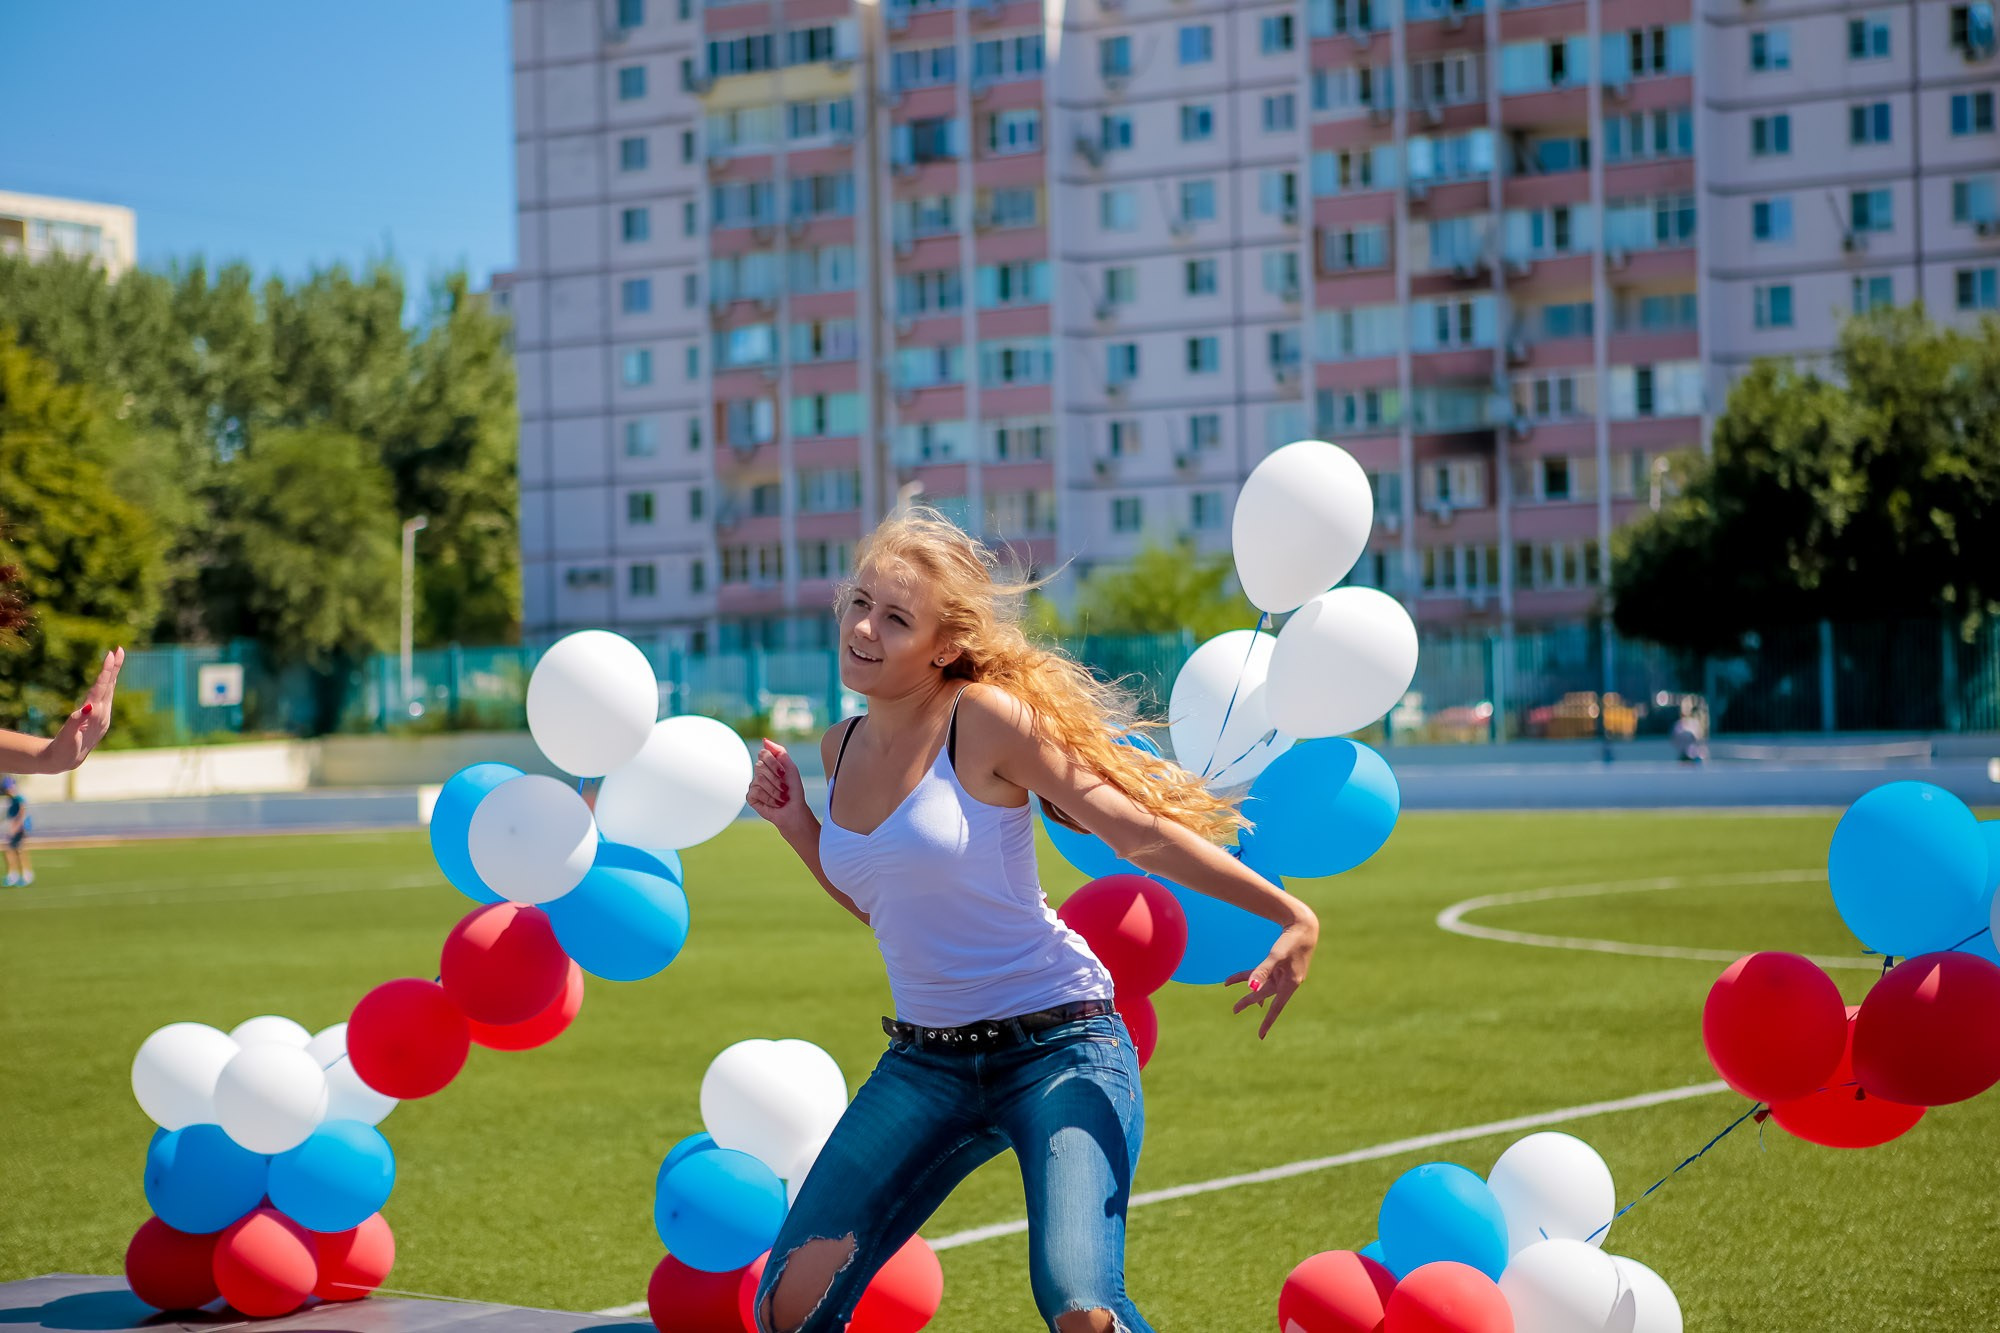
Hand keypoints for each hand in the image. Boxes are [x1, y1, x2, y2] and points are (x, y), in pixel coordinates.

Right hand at [40, 648, 123, 772]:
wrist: (67, 760)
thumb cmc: (65, 748)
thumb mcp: (69, 736)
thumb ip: (77, 722)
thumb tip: (86, 708)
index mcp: (95, 715)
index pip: (101, 688)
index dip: (106, 671)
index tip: (110, 655)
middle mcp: (102, 713)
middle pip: (109, 686)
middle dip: (114, 667)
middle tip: (119, 649)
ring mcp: (102, 715)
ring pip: (109, 689)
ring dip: (112, 673)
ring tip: (116, 657)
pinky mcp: (99, 717)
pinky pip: (105, 695)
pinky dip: (107, 683)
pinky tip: (109, 677)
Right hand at [746, 739, 814, 840]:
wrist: (794, 810)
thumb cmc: (793, 790)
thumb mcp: (790, 768)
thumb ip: (779, 752)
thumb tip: (764, 740)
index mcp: (769, 764)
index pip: (763, 753)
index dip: (773, 763)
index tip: (784, 773)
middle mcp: (759, 773)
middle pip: (760, 766)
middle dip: (775, 779)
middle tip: (784, 788)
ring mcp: (753, 784)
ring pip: (759, 780)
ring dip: (775, 791)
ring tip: (781, 797)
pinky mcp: (750, 796)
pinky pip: (756, 792)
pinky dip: (769, 798)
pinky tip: (774, 803)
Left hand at [1224, 909, 1317, 1039]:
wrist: (1304, 925)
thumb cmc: (1291, 941)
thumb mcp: (1276, 956)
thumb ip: (1262, 971)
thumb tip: (1251, 988)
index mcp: (1290, 984)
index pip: (1276, 1008)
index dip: (1267, 1022)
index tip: (1260, 1036)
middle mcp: (1288, 981)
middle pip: (1265, 995)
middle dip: (1248, 1001)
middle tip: (1234, 1010)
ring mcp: (1286, 974)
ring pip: (1263, 982)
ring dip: (1248, 984)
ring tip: (1227, 983)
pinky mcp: (1283, 965)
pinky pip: (1266, 973)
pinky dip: (1256, 975)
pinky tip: (1250, 982)